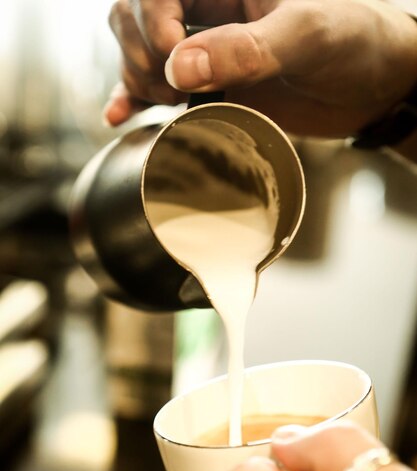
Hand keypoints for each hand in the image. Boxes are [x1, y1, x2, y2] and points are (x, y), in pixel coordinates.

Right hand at [105, 0, 416, 139]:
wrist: (371, 86)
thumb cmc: (353, 41)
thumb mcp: (304, 36)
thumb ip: (244, 49)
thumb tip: (178, 66)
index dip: (152, 18)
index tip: (172, 57)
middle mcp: (208, 9)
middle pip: (135, 16)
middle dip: (142, 54)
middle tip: (175, 89)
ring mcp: (204, 48)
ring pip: (139, 52)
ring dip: (138, 79)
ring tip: (171, 103)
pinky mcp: (207, 85)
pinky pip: (155, 88)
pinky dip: (133, 100)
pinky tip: (118, 115)